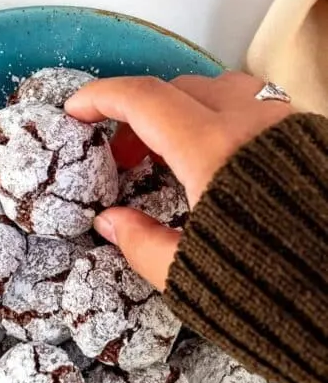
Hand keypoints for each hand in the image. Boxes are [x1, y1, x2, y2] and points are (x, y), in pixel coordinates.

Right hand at [65, 72, 292, 289]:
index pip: (145, 101)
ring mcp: (286, 125)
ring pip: (221, 91)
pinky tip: (216, 160)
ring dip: (182, 111)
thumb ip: (142, 244)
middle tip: (122, 157)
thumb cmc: (274, 292)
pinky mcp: (310, 139)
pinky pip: (256, 106)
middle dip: (139, 113)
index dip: (102, 98)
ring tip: (169, 155)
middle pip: (179, 90)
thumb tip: (110, 222)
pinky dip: (220, 119)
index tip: (77, 110)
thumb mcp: (190, 277)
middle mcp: (251, 123)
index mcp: (213, 151)